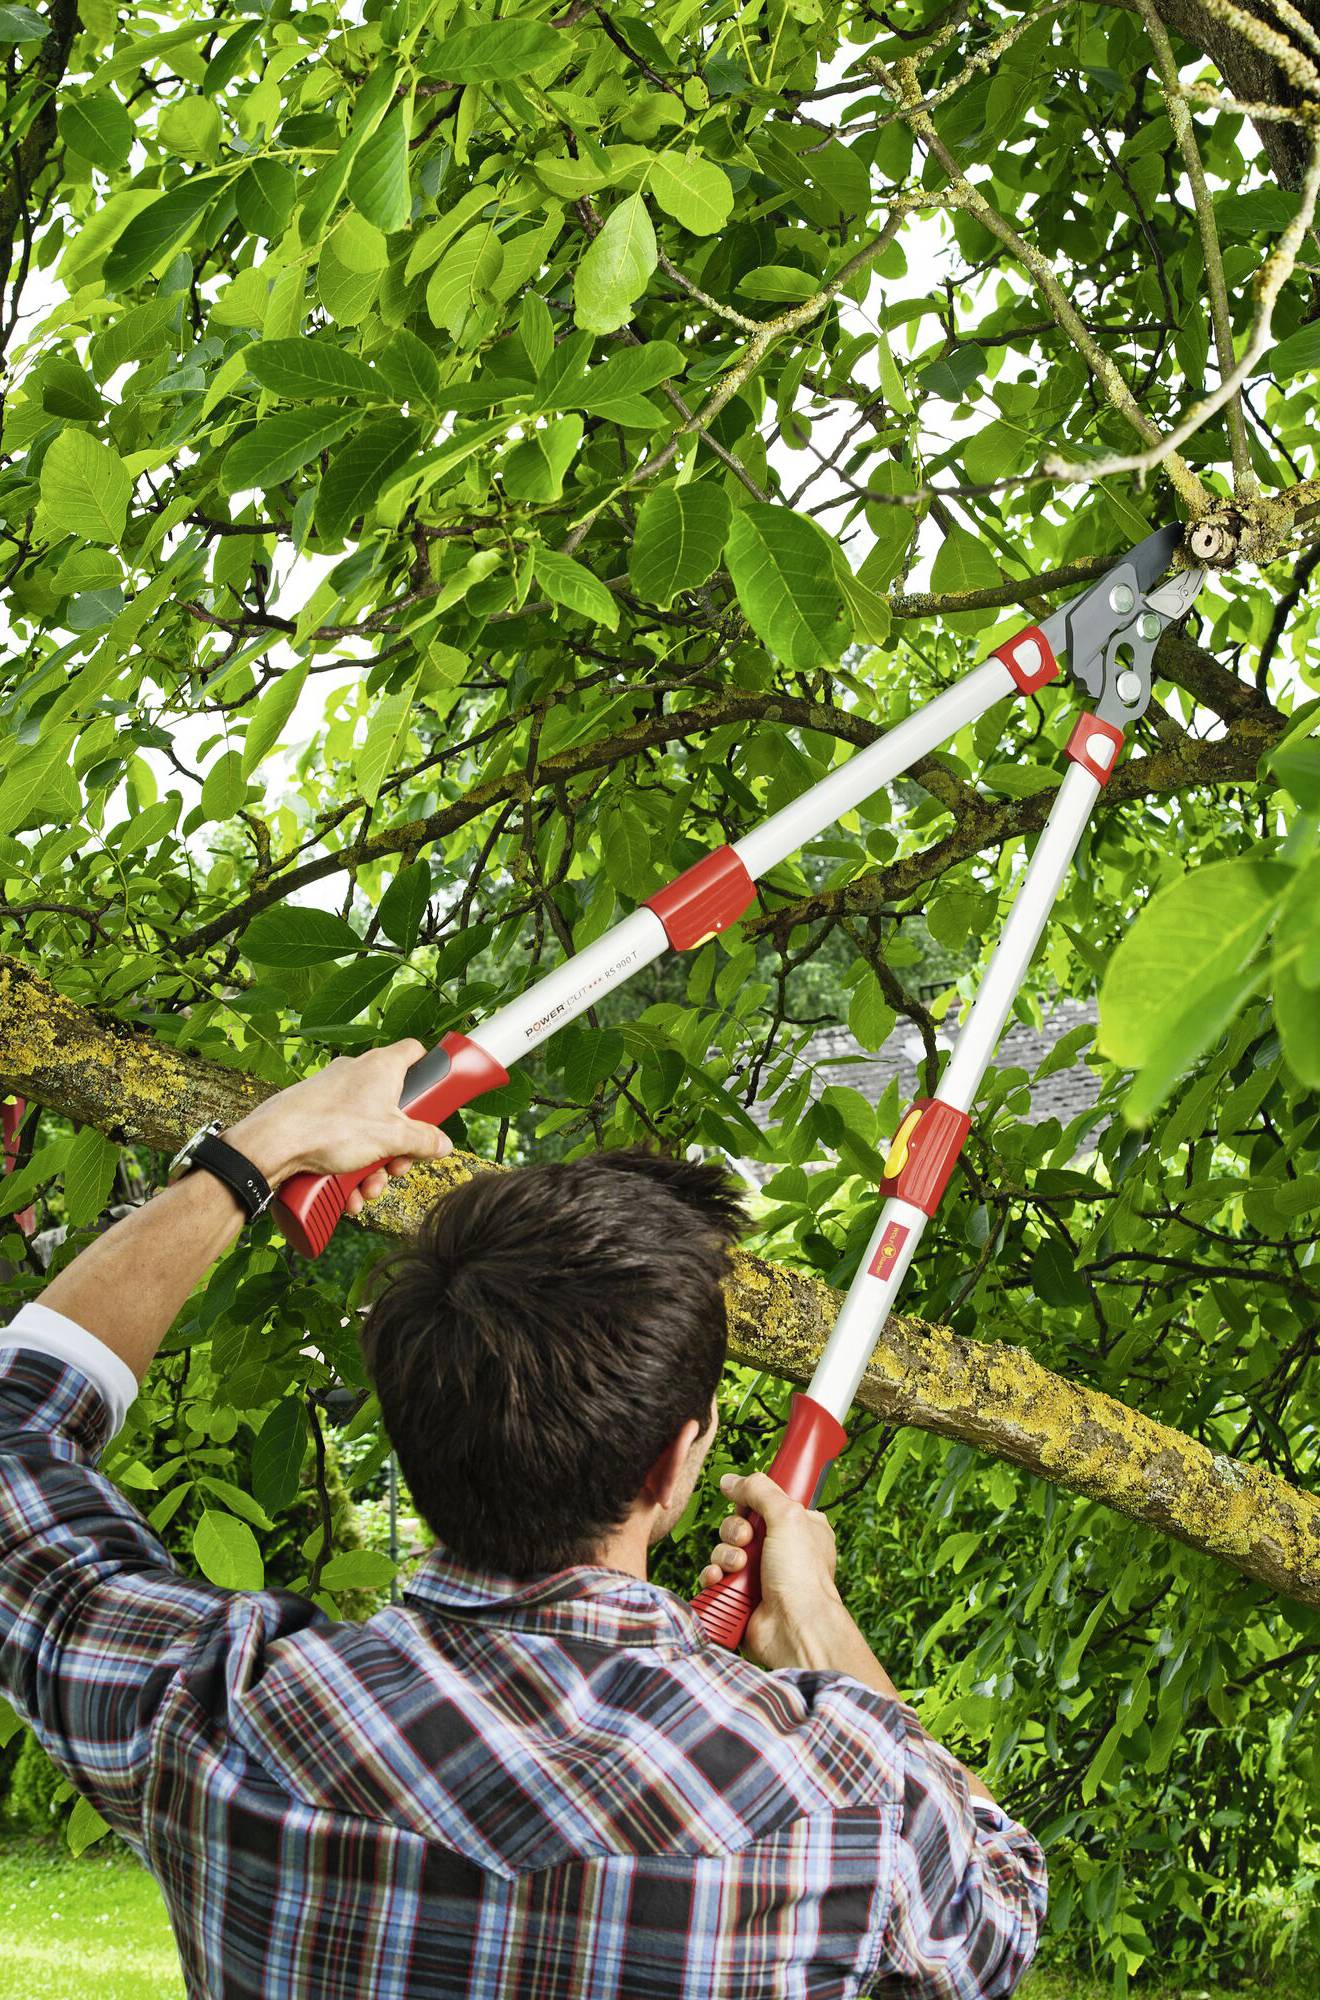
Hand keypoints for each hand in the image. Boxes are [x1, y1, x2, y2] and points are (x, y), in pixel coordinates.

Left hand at [227, 1039, 453, 1214]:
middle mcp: (357, 1075)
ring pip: (368, 1131)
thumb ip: (423, 1140)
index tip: (435, 1093)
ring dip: (374, 1166)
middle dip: (399, 1145)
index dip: (429, 1068)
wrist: (273, 1143)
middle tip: (398, 1166)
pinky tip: (348, 1194)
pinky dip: (349, 1168)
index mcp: (381, 1067)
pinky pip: (343, 1141)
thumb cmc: (333, 1128)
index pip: (414, 1052)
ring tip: (368, 1189)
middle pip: (394, 1107)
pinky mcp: (315, 1115)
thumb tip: (443, 1144)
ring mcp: (334, 1095)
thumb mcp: (392, 1139)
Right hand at [699, 1469, 844, 1670]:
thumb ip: (759, 1490)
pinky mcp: (740, 1596)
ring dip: (724, 1555)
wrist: (794, 1628)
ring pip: (724, 1550)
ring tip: (737, 1567)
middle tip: (746, 1541)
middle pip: (739, 1524)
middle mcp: (780, 1550)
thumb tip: (730, 1480)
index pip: (766, 1502)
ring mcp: (760, 1575)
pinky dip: (713, 1576)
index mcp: (800, 1528)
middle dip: (735, 1531)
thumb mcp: (787, 1516)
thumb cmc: (802, 1576)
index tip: (748, 1505)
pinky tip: (719, 1579)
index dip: (751, 1502)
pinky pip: (715, 1576)